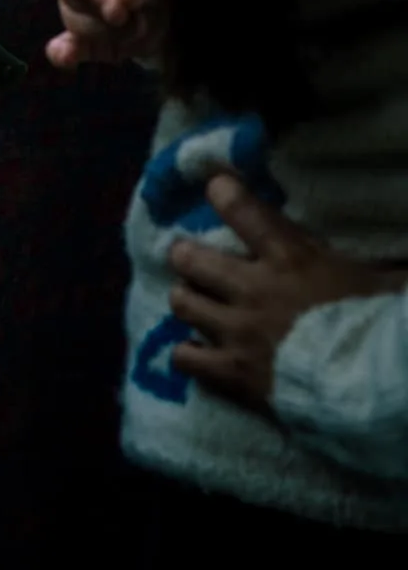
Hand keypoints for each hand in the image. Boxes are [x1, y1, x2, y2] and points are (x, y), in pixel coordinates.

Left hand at [168, 173, 407, 405]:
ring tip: (188, 300)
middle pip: (193, 260)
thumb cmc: (377, 323)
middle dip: (184, 255)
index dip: (222, 192)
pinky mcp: (231, 372)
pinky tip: (192, 352)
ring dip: (184, 299)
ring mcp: (236, 331)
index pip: (242, 209)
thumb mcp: (379, 277)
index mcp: (290, 258)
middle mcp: (253, 288)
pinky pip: (186, 358)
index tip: (214, 185)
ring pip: (183, 304)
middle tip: (183, 255)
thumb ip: (373, 260)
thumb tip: (396, 254)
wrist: (367, 384)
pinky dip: (186, 353)